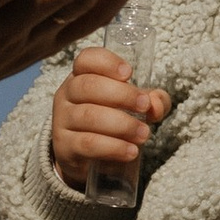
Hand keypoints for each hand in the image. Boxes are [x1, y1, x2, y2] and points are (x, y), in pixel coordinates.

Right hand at [51, 47, 164, 192]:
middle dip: (121, 95)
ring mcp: (62, 120)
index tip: (129, 73)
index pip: (86, 59)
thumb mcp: (133, 106)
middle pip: (88, 86)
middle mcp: (67, 94)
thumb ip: (152, 101)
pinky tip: (130, 151)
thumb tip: (156, 104)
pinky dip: (113, 147)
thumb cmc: (112, 123)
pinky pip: (88, 144)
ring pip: (89, 116)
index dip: (106, 62)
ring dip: (122, 124)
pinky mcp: (65, 146)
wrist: (87, 159)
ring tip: (144, 134)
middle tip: (145, 106)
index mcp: (82, 76)